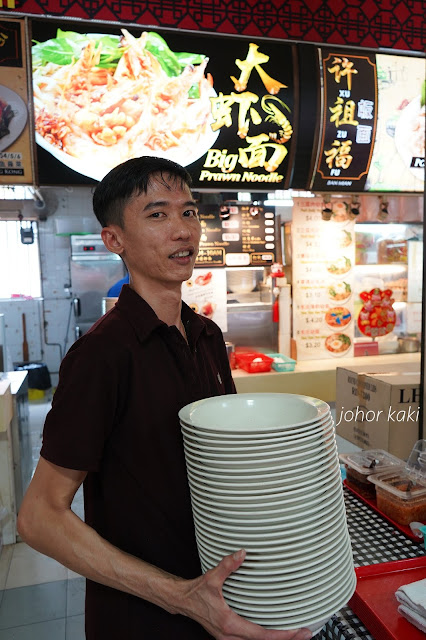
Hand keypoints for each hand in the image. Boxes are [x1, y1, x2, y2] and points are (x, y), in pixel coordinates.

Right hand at [180, 549, 311, 639]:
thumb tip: (241, 554)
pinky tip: (274, 633)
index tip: (298, 632)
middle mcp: (230, 636)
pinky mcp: (229, 635)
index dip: (282, 636)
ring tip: (294, 634)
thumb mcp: (211, 578)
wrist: (182, 601)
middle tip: (306, 633)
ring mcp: (229, 638)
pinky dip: (265, 638)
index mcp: (230, 625)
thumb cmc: (196, 592)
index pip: (262, 635)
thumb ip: (227, 566)